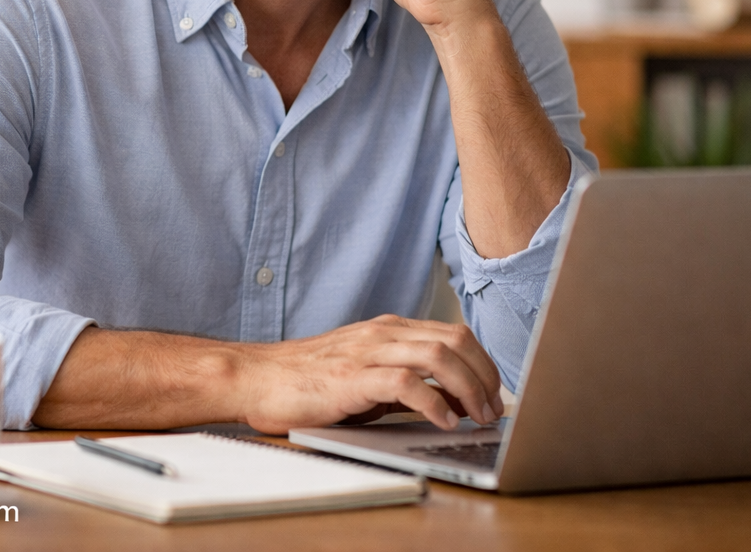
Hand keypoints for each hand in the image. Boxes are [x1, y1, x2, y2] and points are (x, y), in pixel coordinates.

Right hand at [237, 314, 503, 433]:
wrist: (257, 377)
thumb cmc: (308, 381)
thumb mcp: (364, 374)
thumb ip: (403, 380)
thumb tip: (449, 401)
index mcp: (387, 329)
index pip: (453, 333)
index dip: (483, 362)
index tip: (494, 393)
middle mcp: (382, 333)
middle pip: (454, 339)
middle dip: (484, 375)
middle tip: (491, 410)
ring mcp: (366, 351)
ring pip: (437, 355)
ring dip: (468, 388)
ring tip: (475, 417)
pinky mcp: (351, 377)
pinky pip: (405, 383)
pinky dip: (433, 403)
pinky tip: (442, 422)